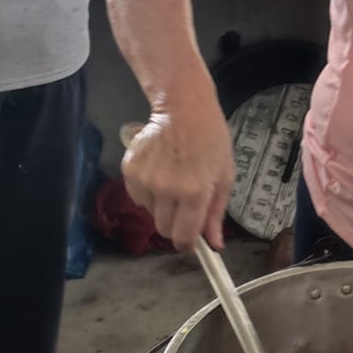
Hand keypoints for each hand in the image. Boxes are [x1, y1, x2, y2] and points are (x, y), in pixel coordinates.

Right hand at [121, 105, 235, 251]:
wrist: (183, 108)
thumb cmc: (210, 140)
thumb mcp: (224, 176)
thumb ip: (216, 213)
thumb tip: (215, 245)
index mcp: (194, 192)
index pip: (183, 238)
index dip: (188, 243)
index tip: (192, 238)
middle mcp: (166, 189)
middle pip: (164, 229)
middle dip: (176, 223)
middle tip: (186, 203)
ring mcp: (145, 179)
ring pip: (150, 212)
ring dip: (161, 204)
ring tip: (174, 179)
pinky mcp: (129, 170)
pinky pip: (137, 197)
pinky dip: (148, 192)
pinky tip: (159, 171)